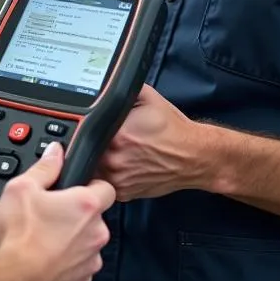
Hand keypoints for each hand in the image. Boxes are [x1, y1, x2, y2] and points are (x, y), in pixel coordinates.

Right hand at [0, 143, 115, 280]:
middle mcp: (96, 233)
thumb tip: (56, 152)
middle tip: (51, 216)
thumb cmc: (20, 236)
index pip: (106, 188)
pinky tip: (44, 261)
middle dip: (77, 217)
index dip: (93, 186)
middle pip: (94, 218)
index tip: (77, 189)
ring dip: (72, 242)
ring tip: (44, 241)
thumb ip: (45, 167)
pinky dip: (65, 266)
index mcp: (86, 205)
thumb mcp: (22, 188)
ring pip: (87, 245)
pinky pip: (77, 269)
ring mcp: (90, 261)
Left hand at [96, 84, 208, 201]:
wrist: (193, 156)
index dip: (87, 127)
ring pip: (94, 168)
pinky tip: (125, 164)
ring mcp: (118, 180)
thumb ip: (120, 89)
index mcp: (116, 135)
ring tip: (119, 151)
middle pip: (88, 150)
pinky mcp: (124, 194)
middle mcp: (114, 160)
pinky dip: (110, 174)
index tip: (95, 126)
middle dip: (95, 143)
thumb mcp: (146, 96)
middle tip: (111, 137)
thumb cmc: (172, 129)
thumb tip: (104, 86)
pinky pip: (105, 183)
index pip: (85, 131)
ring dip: (100, 160)